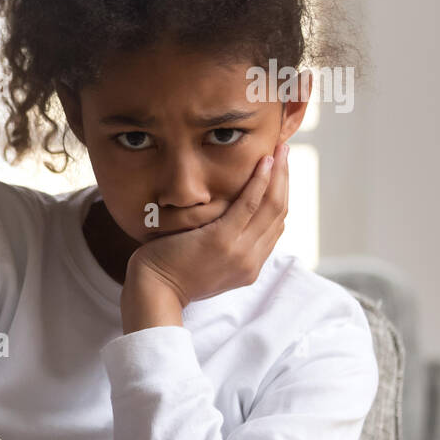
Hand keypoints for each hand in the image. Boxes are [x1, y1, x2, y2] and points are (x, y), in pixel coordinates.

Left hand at [126, 141, 289, 307]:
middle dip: (285, 180)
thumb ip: (223, 247)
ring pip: (272, 206)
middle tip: (285, 152)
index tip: (280, 173)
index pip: (275, 227)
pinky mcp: (222, 240)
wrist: (153, 291)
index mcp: (248, 266)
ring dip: (279, 174)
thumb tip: (227, 223)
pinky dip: (261, 181)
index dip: (281, 196)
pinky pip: (250, 205)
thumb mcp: (205, 263)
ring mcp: (239, 251)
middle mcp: (250, 260)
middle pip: (279, 213)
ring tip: (281, 149)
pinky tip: (265, 162)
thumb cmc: (169, 274)